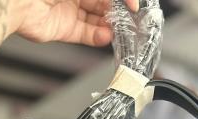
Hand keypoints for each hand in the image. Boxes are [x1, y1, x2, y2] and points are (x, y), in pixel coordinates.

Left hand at [10, 0, 139, 46]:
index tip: (134, 5)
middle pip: (102, 3)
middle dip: (117, 12)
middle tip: (130, 19)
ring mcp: (68, 11)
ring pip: (96, 19)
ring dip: (110, 25)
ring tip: (120, 29)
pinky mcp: (63, 29)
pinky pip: (85, 34)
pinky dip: (97, 36)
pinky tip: (106, 36)